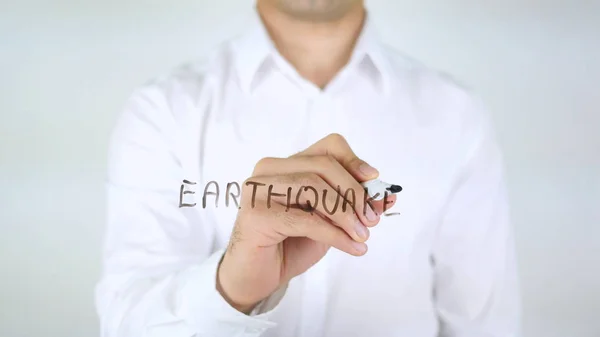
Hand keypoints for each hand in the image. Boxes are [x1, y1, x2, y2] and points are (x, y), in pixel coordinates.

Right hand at [216, 133, 396, 312]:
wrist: (257, 277)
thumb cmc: (290, 245)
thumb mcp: (329, 221)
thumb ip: (352, 205)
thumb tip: (387, 196)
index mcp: (287, 164)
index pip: (327, 147)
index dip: (354, 161)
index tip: (374, 180)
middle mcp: (269, 170)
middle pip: (322, 165)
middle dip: (354, 192)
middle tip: (372, 220)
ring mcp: (258, 189)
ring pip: (313, 186)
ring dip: (346, 214)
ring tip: (362, 236)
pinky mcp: (255, 214)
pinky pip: (305, 219)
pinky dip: (335, 234)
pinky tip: (352, 247)